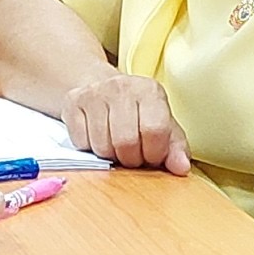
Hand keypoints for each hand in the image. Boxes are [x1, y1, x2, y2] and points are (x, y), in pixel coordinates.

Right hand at [61, 73, 192, 173]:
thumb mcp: (164, 126)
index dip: (154, 153)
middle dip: (130, 159)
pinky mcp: (72, 102)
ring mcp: (94, 93)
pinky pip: (81, 143)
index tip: (151, 155)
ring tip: (115, 146)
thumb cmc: (138, 113)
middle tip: (132, 154)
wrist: (102, 89)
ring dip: (110, 156)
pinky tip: (97, 138)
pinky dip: (90, 149)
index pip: (154, 130)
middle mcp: (121, 86)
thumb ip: (175, 148)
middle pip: (126, 142)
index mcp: (150, 91)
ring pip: (102, 146)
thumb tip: (181, 168)